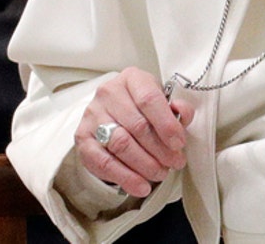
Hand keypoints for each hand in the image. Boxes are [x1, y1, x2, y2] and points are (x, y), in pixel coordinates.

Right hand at [75, 67, 194, 197]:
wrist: (114, 110)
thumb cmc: (144, 106)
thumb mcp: (164, 100)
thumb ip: (178, 108)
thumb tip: (182, 115)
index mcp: (132, 79)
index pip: (149, 100)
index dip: (166, 124)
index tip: (179, 143)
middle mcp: (108, 93)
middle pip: (136, 125)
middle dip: (160, 149)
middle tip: (175, 163)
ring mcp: (92, 116)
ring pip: (120, 144)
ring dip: (144, 164)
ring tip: (161, 174)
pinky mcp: (82, 138)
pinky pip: (103, 162)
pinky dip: (124, 177)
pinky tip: (140, 185)